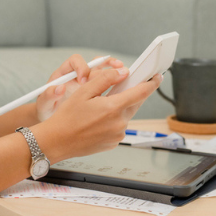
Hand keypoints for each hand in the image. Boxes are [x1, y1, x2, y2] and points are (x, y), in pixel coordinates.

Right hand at [35, 67, 162, 161]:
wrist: (57, 141)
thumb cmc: (67, 117)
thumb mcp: (83, 91)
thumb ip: (105, 79)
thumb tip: (123, 73)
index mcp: (113, 108)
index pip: (141, 93)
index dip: (151, 83)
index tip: (157, 77)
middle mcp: (119, 123)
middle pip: (134, 103)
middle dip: (131, 94)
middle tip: (120, 88)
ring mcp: (117, 134)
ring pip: (125, 115)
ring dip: (119, 108)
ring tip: (98, 108)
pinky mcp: (113, 142)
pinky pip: (118, 127)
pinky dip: (113, 120)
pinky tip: (97, 120)